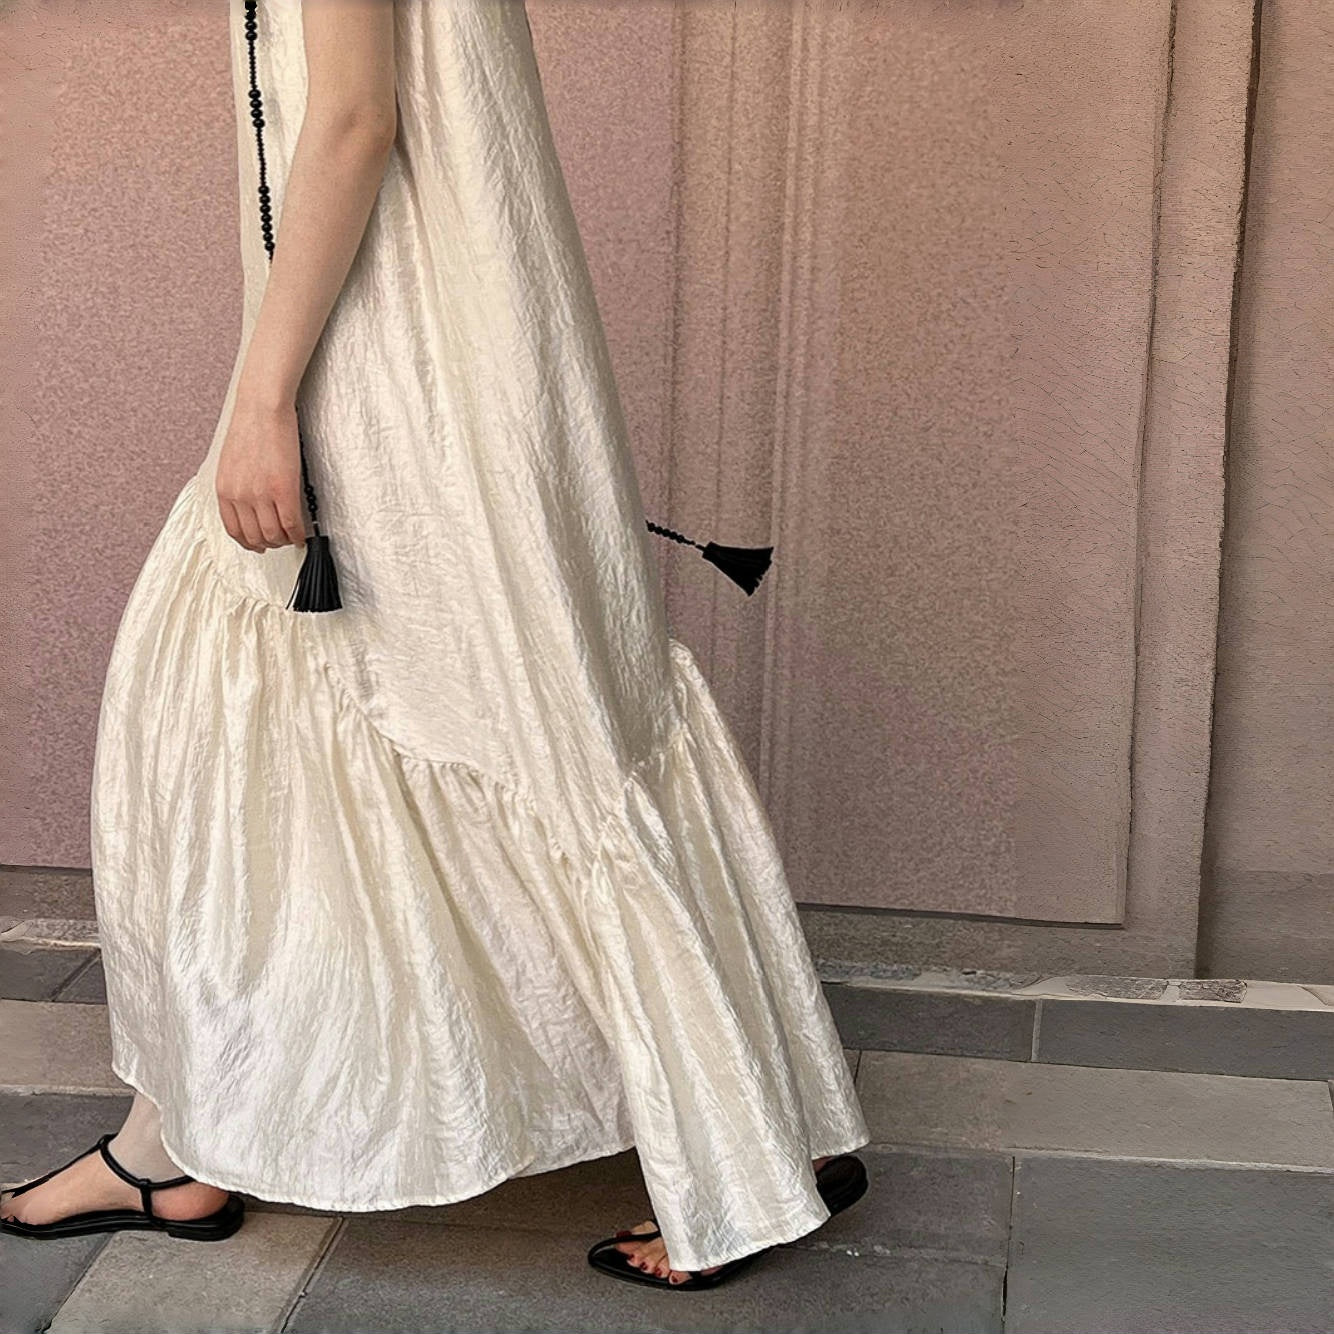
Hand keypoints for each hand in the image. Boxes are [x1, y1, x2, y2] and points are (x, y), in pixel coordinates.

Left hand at [215, 397, 307, 552]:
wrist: (262, 408)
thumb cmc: (250, 427)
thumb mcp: (231, 463)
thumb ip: (237, 486)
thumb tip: (250, 506)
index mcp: (224, 489)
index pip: (234, 530)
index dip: (249, 543)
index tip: (259, 544)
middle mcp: (240, 496)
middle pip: (255, 537)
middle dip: (269, 544)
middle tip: (281, 541)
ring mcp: (261, 494)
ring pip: (274, 534)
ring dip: (285, 540)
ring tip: (293, 536)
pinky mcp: (283, 489)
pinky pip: (291, 523)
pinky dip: (298, 534)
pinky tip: (302, 534)